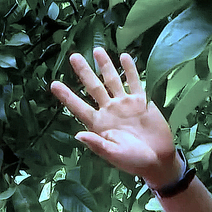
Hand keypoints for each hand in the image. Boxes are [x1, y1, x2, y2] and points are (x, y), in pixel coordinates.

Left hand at [51, 47, 179, 187]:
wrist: (158, 160)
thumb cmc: (133, 161)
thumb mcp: (114, 155)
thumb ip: (97, 144)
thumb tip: (78, 135)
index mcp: (98, 124)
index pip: (78, 107)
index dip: (66, 96)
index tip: (53, 84)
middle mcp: (109, 111)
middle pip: (93, 87)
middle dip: (84, 72)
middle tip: (74, 56)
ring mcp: (125, 104)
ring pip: (112, 80)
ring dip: (105, 66)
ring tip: (97, 50)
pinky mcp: (141, 101)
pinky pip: (134, 82)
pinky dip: (130, 70)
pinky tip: (124, 57)